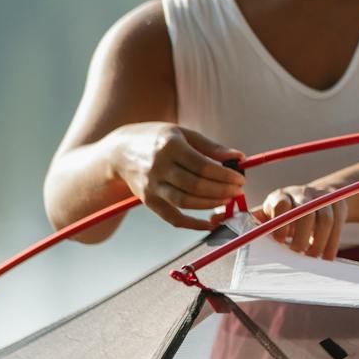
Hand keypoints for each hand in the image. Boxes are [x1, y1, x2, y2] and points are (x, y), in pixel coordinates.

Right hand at [109, 123, 244, 231]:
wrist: (119, 152)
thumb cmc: (157, 139)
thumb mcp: (183, 134)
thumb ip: (211, 147)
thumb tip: (239, 158)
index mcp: (170, 146)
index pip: (202, 166)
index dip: (224, 175)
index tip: (240, 179)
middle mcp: (158, 167)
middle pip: (195, 185)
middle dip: (222, 191)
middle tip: (237, 191)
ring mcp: (151, 186)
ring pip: (185, 201)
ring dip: (210, 204)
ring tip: (227, 200)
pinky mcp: (148, 200)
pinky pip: (171, 217)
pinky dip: (191, 224)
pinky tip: (208, 224)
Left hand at [254, 184, 346, 258]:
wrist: (320, 195)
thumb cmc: (287, 211)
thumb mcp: (270, 212)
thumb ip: (252, 220)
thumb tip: (222, 226)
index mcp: (281, 196)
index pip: (281, 204)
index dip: (280, 222)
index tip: (279, 240)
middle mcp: (302, 194)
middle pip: (305, 212)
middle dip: (302, 235)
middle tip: (297, 253)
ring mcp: (322, 198)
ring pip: (325, 220)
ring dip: (319, 242)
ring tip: (312, 257)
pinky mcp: (338, 205)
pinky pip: (338, 226)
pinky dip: (332, 244)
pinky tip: (327, 258)